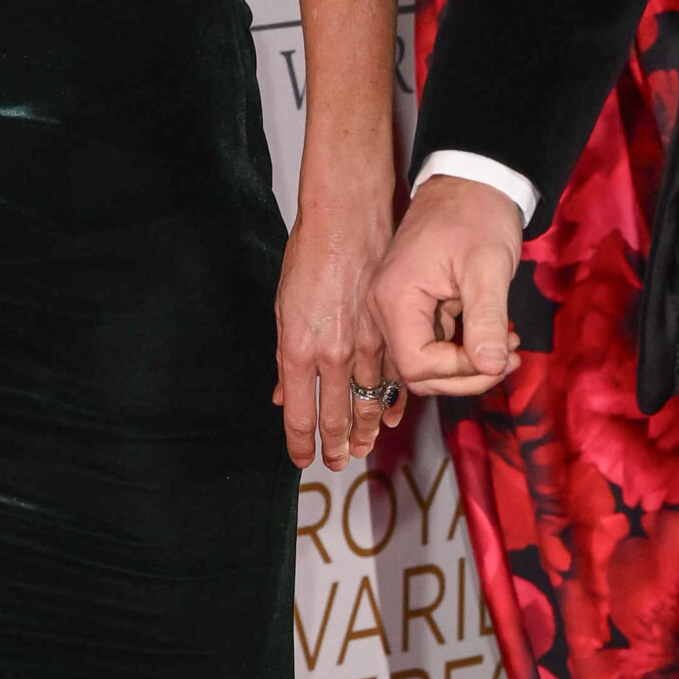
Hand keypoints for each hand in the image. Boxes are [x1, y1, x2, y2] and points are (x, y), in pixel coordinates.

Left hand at [275, 186, 399, 471]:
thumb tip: (283, 393)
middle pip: (336, 416)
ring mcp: (367, 344)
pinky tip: (394, 416)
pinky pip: (395, 377)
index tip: (304, 459)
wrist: (347, 216)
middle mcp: (333, 354)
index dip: (301, 444)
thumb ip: (286, 356)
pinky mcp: (392, 329)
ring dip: (367, 429)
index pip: (299, 415)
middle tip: (339, 462)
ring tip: (365, 447)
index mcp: (299, 349)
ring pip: (369, 401)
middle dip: (337, 445)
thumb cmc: (309, 254)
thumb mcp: (284, 306)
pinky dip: (395, 400)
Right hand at [370, 175, 524, 397]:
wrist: (472, 178)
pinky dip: (462, 346)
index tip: (497, 356)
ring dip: (467, 363)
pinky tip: (494, 334)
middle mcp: (385, 306)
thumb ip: (487, 319)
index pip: (416, 364)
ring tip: (508, 345)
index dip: (459, 371)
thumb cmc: (478, 215)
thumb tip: (491, 367)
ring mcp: (396, 305)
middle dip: (467, 372)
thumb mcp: (488, 267)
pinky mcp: (410, 303)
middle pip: (418, 369)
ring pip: (426, 360)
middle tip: (510, 357)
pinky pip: (430, 341)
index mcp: (395, 297)